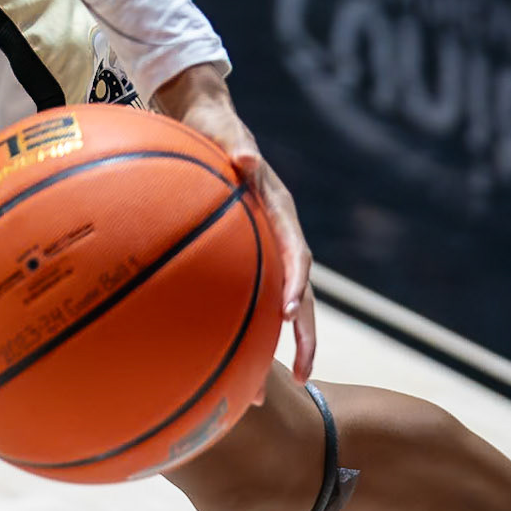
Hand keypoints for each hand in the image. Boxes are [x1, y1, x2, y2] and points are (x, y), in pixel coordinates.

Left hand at [151, 63, 314, 384]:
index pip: (297, 251)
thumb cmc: (212, 126)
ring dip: (278, 345)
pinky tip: (221, 362)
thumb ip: (235, 143)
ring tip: (267, 391)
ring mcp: (265, 247)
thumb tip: (246, 159)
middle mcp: (279, 233)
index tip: (291, 310)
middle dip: (303, 333)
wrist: (206, 119)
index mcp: (279, 209)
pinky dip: (242, 329)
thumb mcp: (222, 129)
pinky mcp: (245, 257)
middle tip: (302, 374)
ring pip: (278, 302)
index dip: (297, 281)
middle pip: (300, 291)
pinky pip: (249, 296)